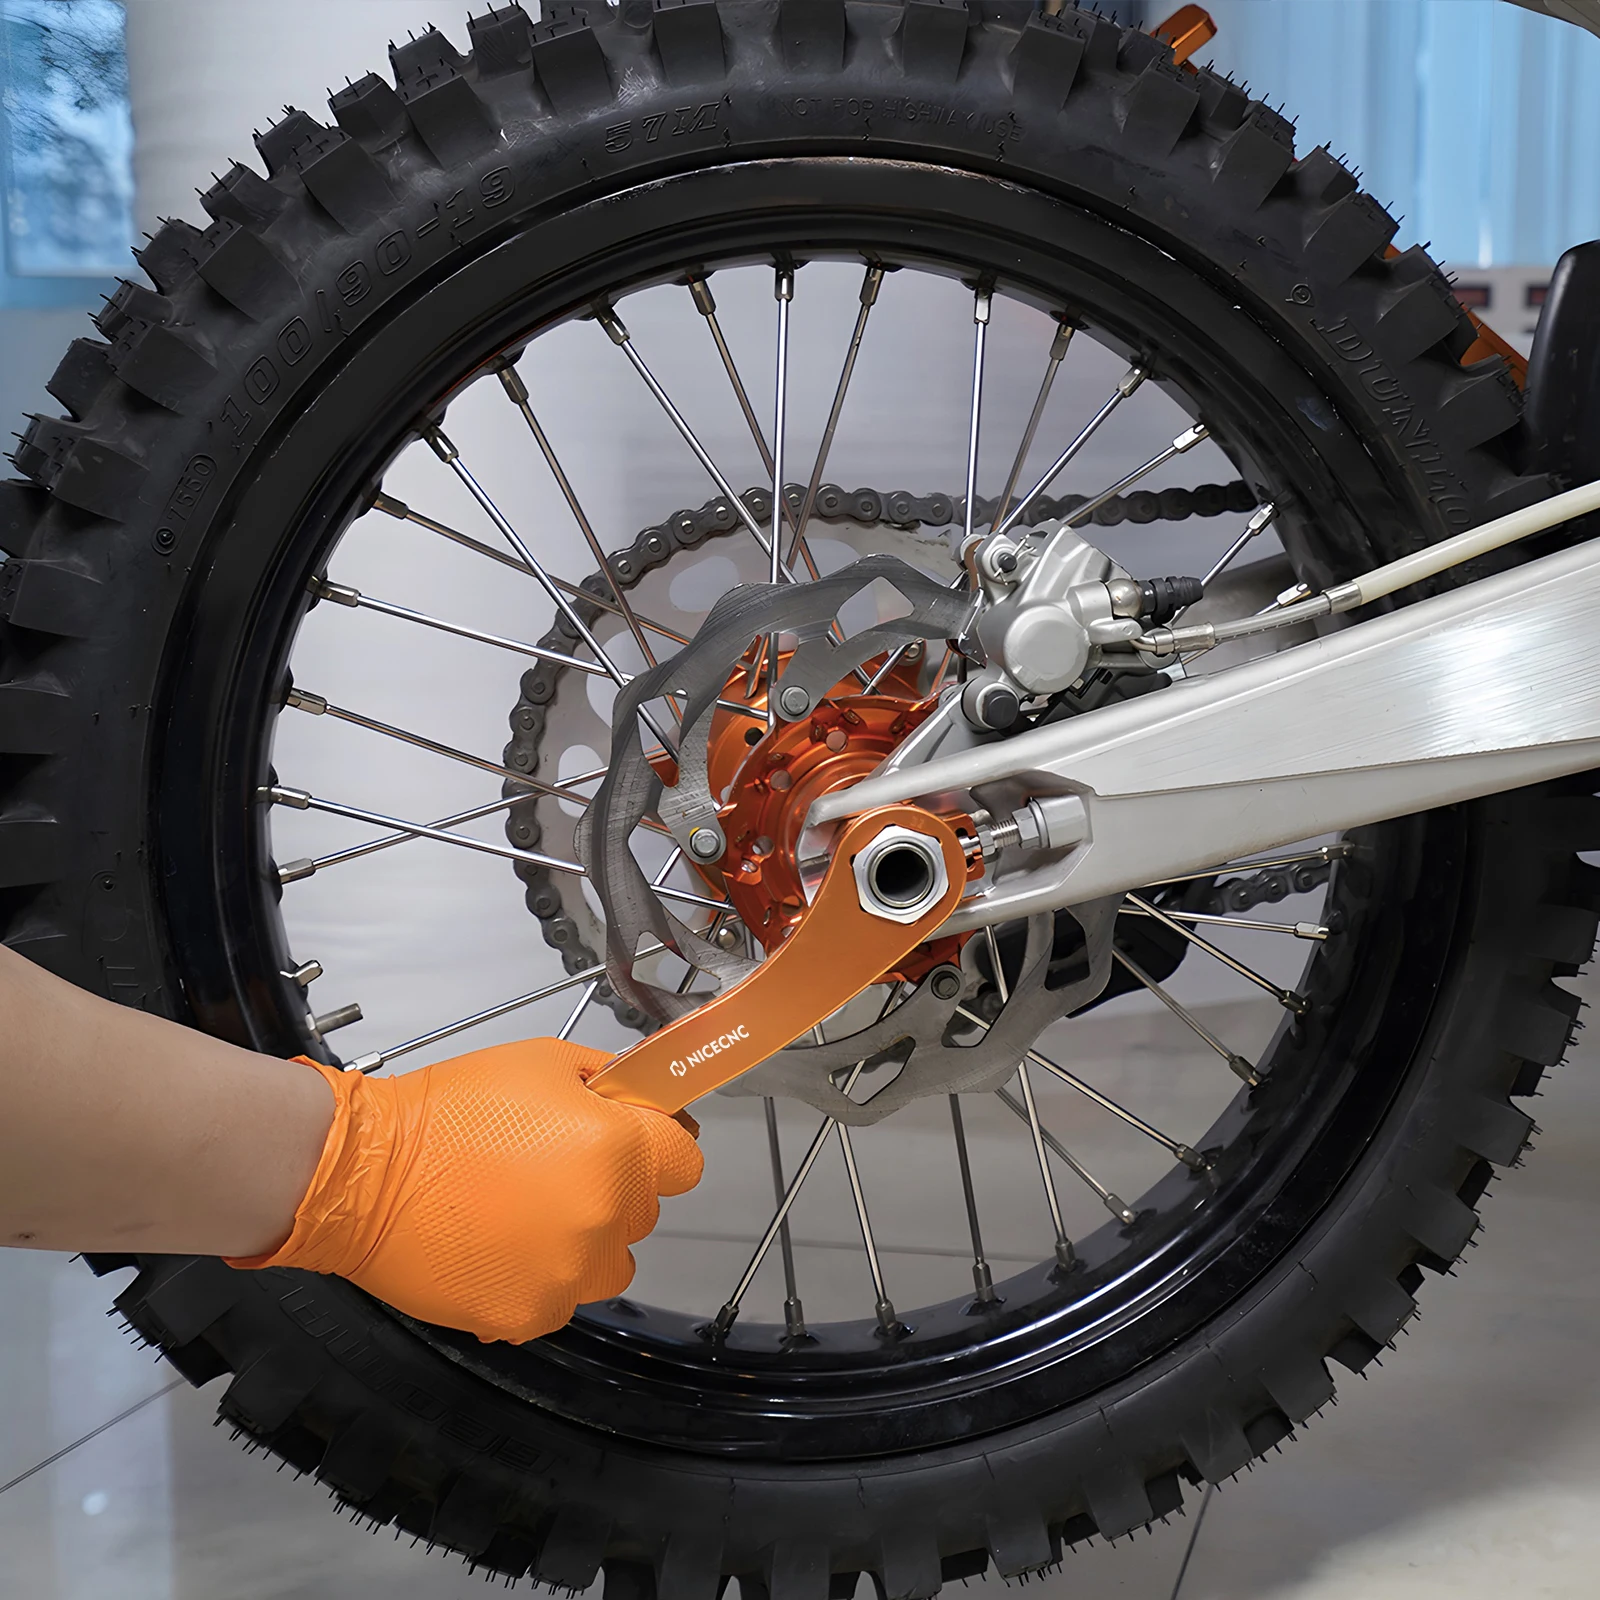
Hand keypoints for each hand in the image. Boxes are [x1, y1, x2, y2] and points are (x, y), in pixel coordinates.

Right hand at [228, 1038, 702, 1342]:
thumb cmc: (450, 1109)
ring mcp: (568, 1275)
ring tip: (524, 1212)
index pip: (685, 1160)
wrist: (366, 1172)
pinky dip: (538, 1277)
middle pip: (644, 1211)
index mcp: (616, 1150)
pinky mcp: (528, 1315)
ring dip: (584, 1241)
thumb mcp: (543, 1062)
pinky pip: (560, 1297)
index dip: (659, 1145)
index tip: (633, 1141)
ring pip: (609, 1262)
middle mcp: (604, 1218)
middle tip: (553, 1167)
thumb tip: (643, 1099)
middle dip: (613, 1188)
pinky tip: (496, 1245)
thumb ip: (608, 1083)